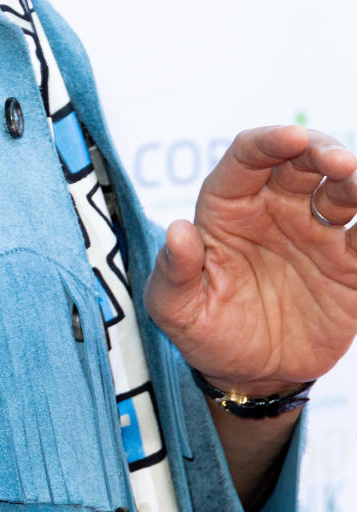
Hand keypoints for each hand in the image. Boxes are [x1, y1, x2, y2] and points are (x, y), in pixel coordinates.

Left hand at [144, 125, 356, 393]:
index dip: (269, 141)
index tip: (292, 136)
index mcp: (229, 204)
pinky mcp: (347, 266)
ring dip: (355, 182)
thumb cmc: (204, 329)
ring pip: (340, 191)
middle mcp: (274, 207)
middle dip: (321, 151)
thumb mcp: (174, 307)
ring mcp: (314, 233)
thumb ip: (173, 272)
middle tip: (340, 162)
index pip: (248, 157)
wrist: (249, 375)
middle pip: (301, 161)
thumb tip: (179, 232)